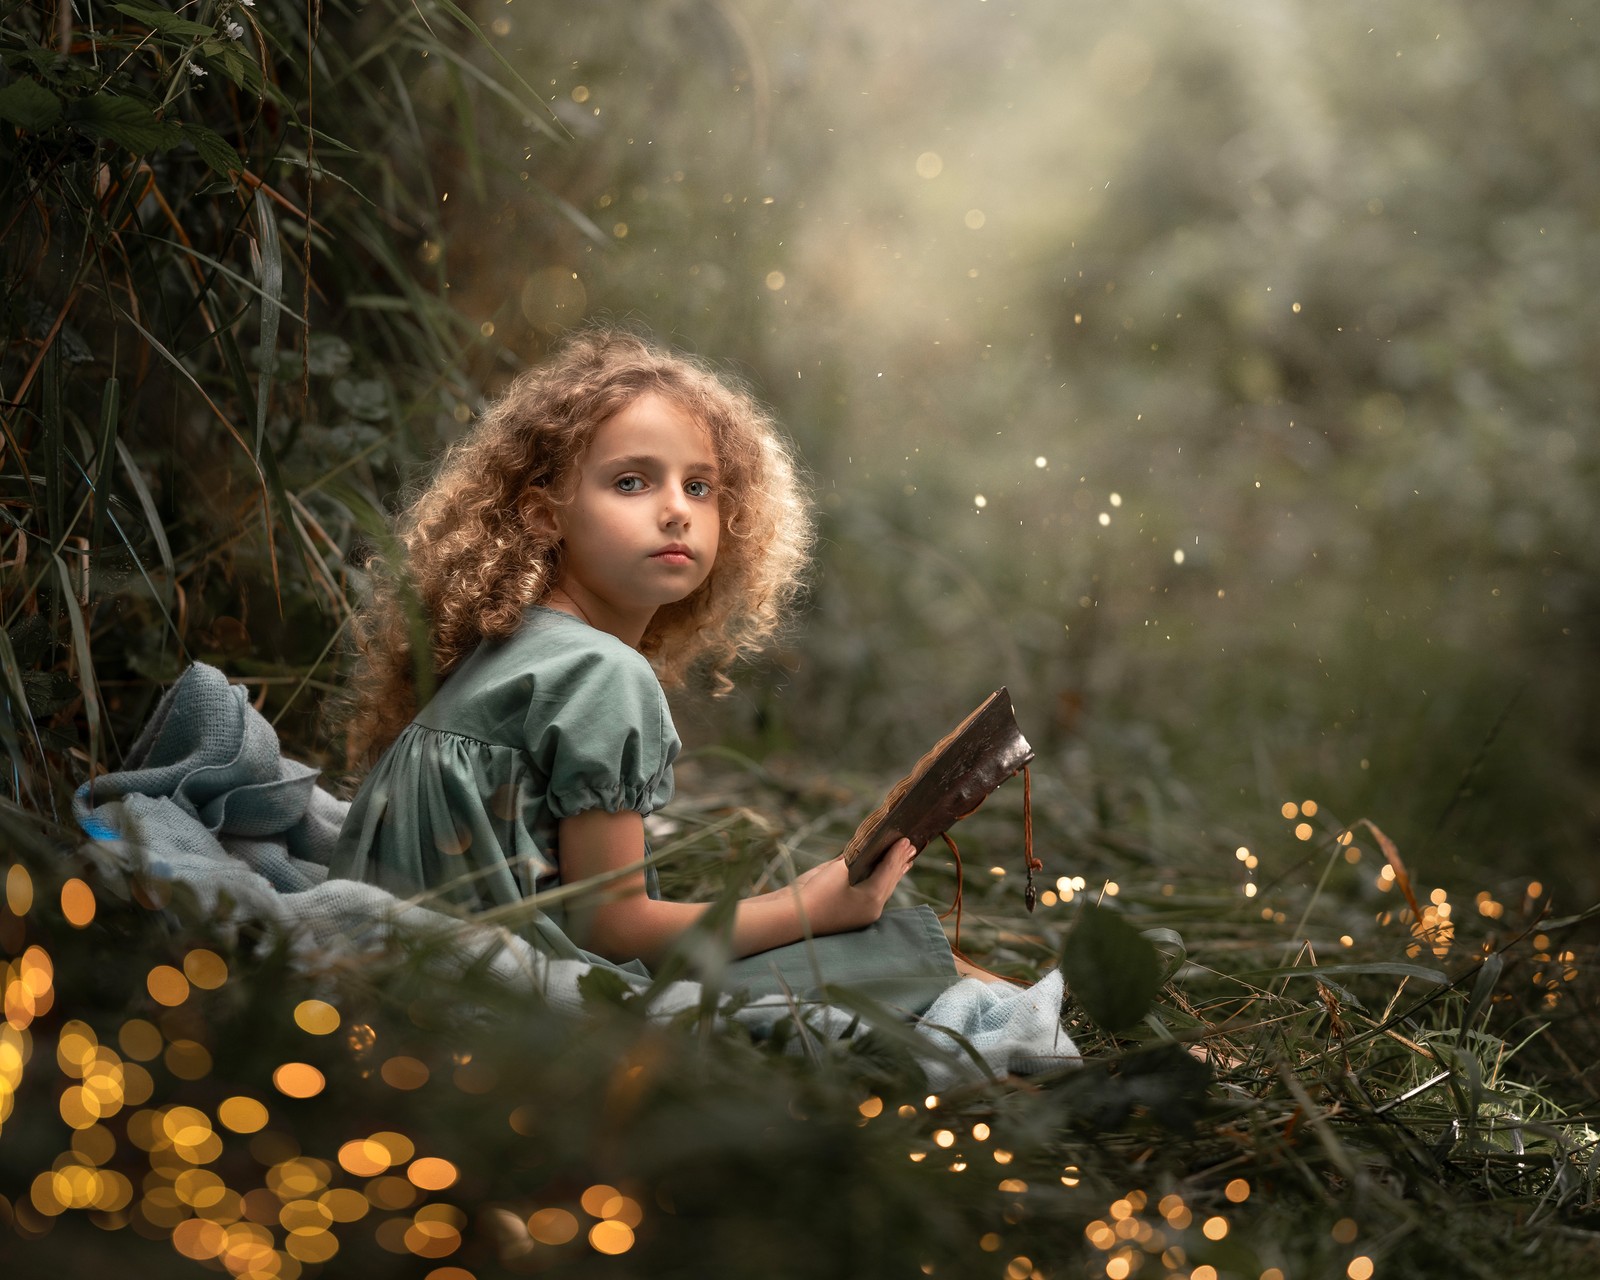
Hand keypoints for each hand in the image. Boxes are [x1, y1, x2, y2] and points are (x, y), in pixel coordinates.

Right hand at [792, 839, 917, 935]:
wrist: (793, 919)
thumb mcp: (836, 870)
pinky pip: (871, 896)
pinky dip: (879, 882)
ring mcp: (862, 913)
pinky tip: (881, 874)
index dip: (897, 854)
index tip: (906, 840)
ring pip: (883, 890)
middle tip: (912, 848)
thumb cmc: (815, 894)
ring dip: (893, 874)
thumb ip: (853, 861)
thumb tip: (865, 853)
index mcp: (872, 898)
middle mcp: (871, 908)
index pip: (889, 870)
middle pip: (890, 881)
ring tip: (906, 861)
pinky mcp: (852, 915)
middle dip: (900, 863)